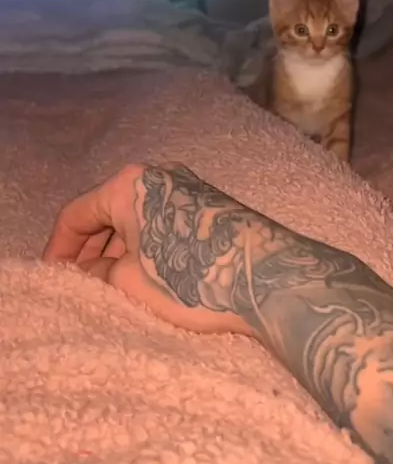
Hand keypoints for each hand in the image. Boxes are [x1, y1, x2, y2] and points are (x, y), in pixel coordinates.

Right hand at [42, 163, 252, 335]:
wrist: (269, 277)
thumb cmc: (193, 278)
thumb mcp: (131, 282)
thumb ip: (99, 275)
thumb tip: (89, 272)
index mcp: (128, 185)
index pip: (76, 213)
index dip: (58, 249)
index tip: (53, 277)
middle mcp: (157, 176)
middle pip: (106, 212)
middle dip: (89, 250)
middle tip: (78, 285)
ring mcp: (186, 187)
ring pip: (135, 218)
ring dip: (117, 250)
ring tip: (110, 287)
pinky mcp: (208, 205)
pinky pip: (161, 223)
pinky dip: (144, 247)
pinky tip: (144, 276)